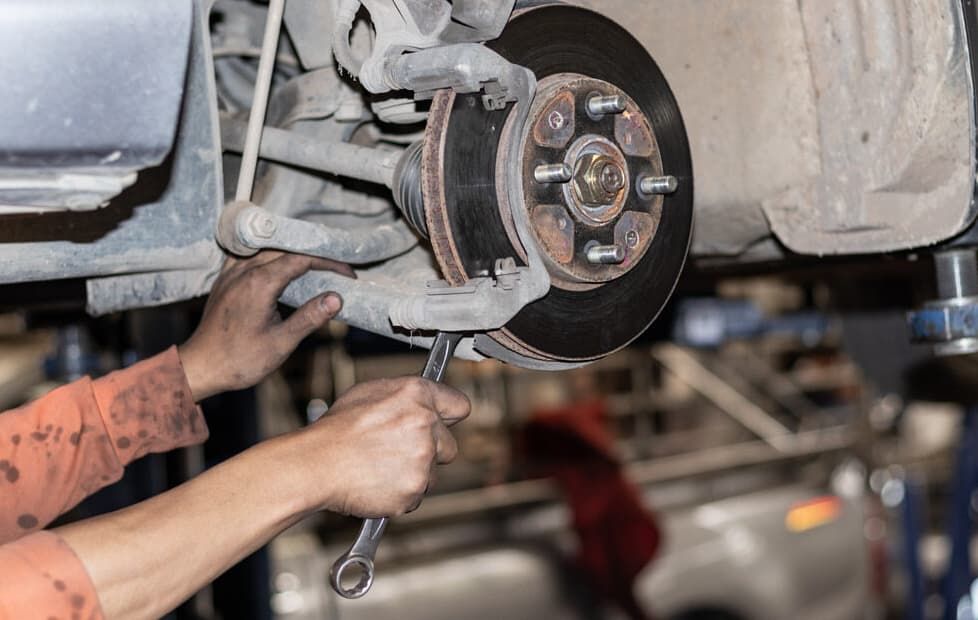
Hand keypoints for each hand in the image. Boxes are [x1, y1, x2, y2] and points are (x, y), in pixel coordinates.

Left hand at [178, 251, 353, 400]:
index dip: (328, 263)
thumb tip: (336, 298)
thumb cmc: (239, 360)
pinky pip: (249, 255)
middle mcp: (243, 272)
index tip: (348, 274)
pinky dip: (268, 255)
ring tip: (314, 264)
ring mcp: (231, 274)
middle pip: (286, 250)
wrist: (200, 367)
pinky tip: (277, 264)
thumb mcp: (281, 343)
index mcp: (259, 284)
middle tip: (337, 269)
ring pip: (267, 249)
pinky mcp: (224, 281)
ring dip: (292, 253)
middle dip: (314, 256)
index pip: (301, 259)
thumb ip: (310, 317)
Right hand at [292, 377, 470, 517]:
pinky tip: (378, 482)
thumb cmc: (337, 429)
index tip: (444, 424)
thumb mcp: (370, 393)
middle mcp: (426, 423)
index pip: (459, 405)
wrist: (316, 464)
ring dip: (414, 473)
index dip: (449, 417)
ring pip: (432, 473)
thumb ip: (406, 396)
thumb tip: (424, 402)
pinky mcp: (415, 488)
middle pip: (449, 445)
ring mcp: (422, 458)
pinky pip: (417, 494)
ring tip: (381, 467)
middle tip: (398, 452)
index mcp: (416, 394)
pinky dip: (401, 493)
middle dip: (430, 451)